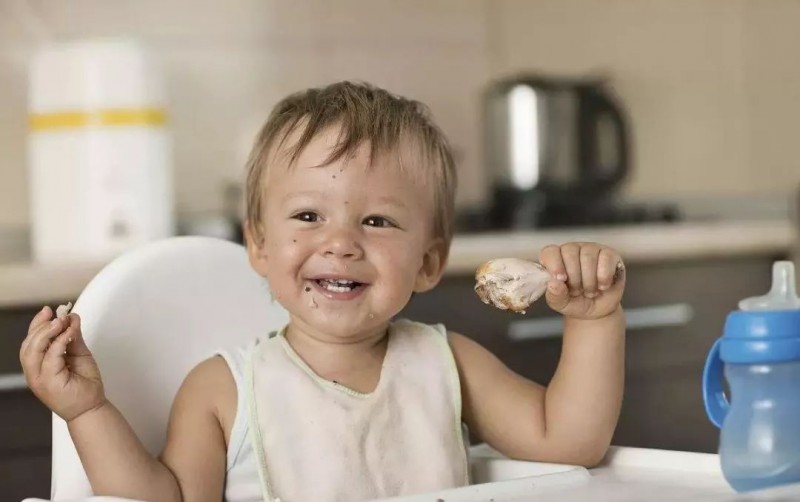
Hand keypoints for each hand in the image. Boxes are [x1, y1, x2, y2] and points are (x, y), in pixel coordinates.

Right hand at [20, 306, 105, 421]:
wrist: (91, 407)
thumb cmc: (84, 384)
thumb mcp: (79, 354)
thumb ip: (74, 337)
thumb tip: (72, 317)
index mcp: (38, 365)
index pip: (30, 341)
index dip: (37, 324)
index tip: (49, 310)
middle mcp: (34, 372)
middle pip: (28, 345)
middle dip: (41, 327)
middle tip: (58, 316)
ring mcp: (39, 379)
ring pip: (32, 352)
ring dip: (46, 333)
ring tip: (60, 322)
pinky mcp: (49, 383)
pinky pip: (50, 359)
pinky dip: (58, 343)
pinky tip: (68, 335)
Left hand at [539, 242, 624, 319]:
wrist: (598, 311)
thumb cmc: (575, 302)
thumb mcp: (561, 303)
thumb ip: (554, 295)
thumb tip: (553, 284)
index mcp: (555, 258)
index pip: (550, 252)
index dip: (554, 265)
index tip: (561, 279)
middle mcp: (572, 250)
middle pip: (570, 253)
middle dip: (574, 278)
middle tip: (578, 291)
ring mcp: (591, 249)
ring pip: (588, 257)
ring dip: (589, 281)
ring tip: (590, 291)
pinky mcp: (609, 254)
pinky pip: (606, 259)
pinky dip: (604, 277)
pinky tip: (603, 285)